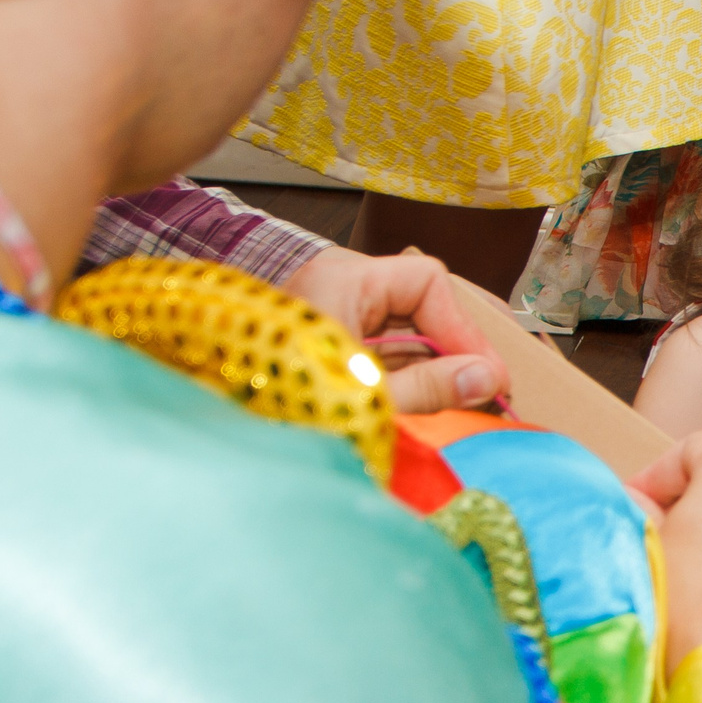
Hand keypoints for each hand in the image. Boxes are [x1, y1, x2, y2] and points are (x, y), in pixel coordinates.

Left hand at [283, 246, 505, 414]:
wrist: (214, 420)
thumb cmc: (273, 395)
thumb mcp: (361, 392)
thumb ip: (425, 387)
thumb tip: (486, 380)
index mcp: (343, 281)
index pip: (427, 283)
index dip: (463, 327)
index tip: (487, 373)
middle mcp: (338, 291)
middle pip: (421, 308)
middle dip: (456, 350)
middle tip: (486, 391)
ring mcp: (333, 319)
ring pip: (405, 335)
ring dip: (435, 369)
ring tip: (465, 405)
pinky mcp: (328, 349)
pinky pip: (383, 356)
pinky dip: (409, 381)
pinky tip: (429, 407)